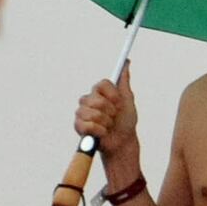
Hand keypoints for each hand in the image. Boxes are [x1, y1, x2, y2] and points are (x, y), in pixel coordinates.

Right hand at [73, 73, 140, 187]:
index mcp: (99, 92)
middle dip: (110, 111)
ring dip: (106, 122)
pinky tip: (102, 133)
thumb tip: (126, 63)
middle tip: (114, 116)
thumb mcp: (128, 100)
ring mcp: (82, 113)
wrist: (123, 142)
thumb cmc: (125, 121)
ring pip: (93, 113)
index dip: (112, 95)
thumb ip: (124, 82)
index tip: (118, 103)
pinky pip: (88, 125)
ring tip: (108, 126)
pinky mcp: (78, 126)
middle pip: (96, 99)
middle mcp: (88, 100)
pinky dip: (100, 131)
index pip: (101, 84)